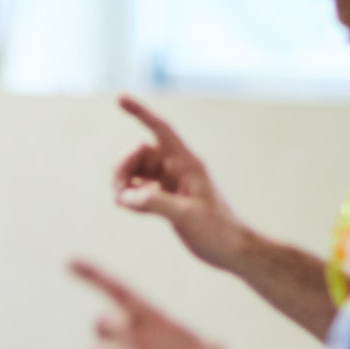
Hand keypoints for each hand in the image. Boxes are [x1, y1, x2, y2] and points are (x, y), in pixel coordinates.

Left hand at [71, 259, 247, 348]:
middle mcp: (137, 339)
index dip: (92, 274)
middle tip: (127, 347)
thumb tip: (180, 334)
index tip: (69, 261)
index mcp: (160, 322)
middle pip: (100, 323)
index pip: (120, 290)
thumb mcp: (205, 345)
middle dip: (109, 332)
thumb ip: (178, 334)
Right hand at [112, 95, 246, 270]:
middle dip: (124, 169)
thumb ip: (156, 203)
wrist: (230, 250)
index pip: (160, 130)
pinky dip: (131, 194)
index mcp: (187, 164)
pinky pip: (141, 186)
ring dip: (125, 183)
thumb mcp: (186, 217)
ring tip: (126, 204)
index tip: (119, 98)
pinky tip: (134, 207)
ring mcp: (172, 182)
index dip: (140, 112)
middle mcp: (178, 168)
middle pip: (140, 154)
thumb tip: (126, 196)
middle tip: (121, 196)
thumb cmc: (216, 231)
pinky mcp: (167, 197)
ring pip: (137, 170)